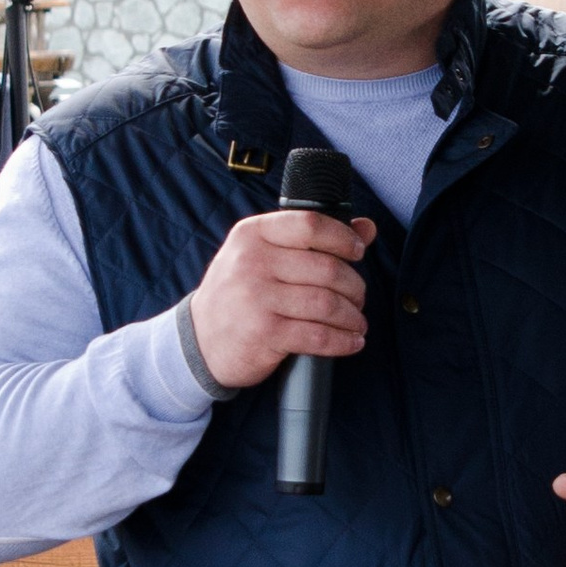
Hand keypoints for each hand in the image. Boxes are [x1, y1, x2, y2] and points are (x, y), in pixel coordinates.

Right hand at [187, 208, 376, 391]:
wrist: (198, 340)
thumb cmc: (238, 293)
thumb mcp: (262, 255)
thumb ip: (311, 239)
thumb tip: (366, 228)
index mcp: (252, 235)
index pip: (310, 225)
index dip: (343, 238)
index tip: (357, 252)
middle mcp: (252, 263)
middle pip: (327, 268)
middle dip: (354, 286)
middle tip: (358, 297)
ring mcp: (257, 299)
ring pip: (327, 303)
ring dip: (352, 316)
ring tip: (356, 321)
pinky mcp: (265, 334)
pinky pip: (318, 336)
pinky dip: (343, 340)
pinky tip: (351, 341)